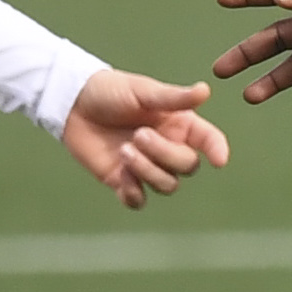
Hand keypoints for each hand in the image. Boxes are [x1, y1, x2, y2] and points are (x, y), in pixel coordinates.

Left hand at [60, 71, 229, 208]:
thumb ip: (173, 97)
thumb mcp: (143, 91)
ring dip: (148, 170)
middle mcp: (168, 147)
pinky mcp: (124, 181)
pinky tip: (121, 175)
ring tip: (125, 150)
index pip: (208, 141)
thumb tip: (205, 90)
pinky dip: (133, 192)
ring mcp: (147, 166)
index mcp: (179, 124)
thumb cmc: (111, 91)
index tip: (218, 160)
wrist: (73, 103)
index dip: (217, 150)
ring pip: (167, 185)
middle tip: (138, 134)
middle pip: (186, 166)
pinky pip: (139, 200)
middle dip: (164, 154)